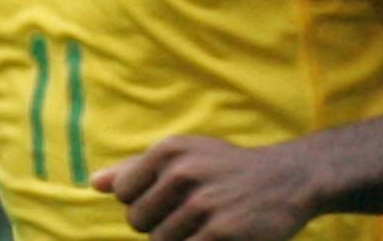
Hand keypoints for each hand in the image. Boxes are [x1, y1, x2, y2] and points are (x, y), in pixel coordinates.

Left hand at [90, 136, 319, 240]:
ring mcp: (202, 202)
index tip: (169, 199)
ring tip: (204, 226)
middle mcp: (182, 172)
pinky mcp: (222, 231)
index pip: (124, 194)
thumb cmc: (227, 169)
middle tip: (190, 216)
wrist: (288, 179)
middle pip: (138, 221)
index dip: (143, 203)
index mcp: (169, 150)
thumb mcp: (184, 156)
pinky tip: (216, 236)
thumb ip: (136, 169)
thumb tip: (94, 184)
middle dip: (158, 226)